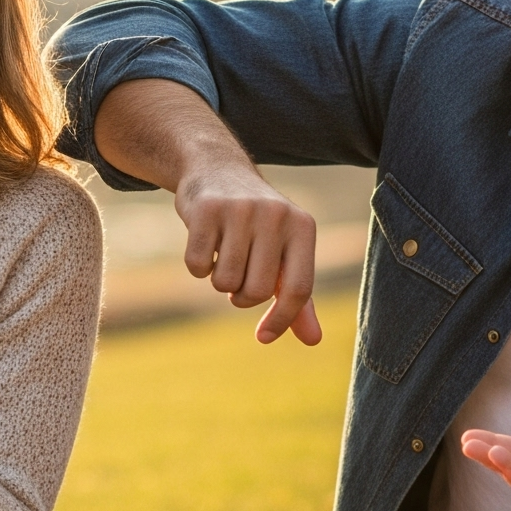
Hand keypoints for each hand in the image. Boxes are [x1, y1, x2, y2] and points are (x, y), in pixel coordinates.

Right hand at [174, 158, 321, 344]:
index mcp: (303, 227)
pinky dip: (197, 266)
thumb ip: (298, 297)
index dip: (282, 320)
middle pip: (257, 291)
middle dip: (242, 296)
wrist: (217, 169)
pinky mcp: (206, 209)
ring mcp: (241, 209)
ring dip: (220, 281)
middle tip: (239, 276)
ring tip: (223, 255)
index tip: (264, 337)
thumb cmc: (257, 223)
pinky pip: (197, 266)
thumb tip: (313, 341)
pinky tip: (204, 242)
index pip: (299, 289)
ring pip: (225, 282)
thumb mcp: (283, 253)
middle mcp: (276, 215)